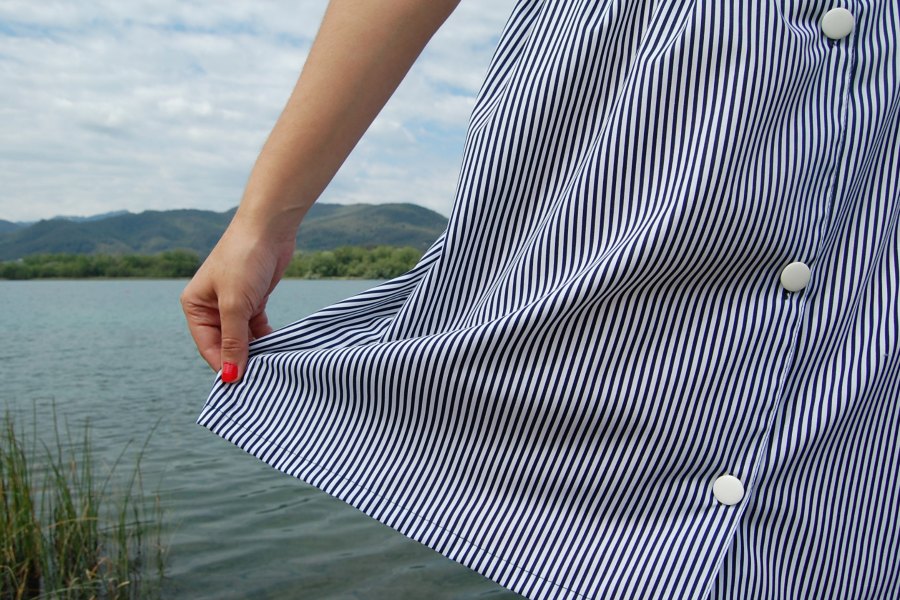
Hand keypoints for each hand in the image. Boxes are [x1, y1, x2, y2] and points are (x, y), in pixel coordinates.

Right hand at [181, 219, 295, 381]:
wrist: (269, 228)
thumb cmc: (244, 260)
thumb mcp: (235, 305)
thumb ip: (233, 341)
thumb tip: (230, 376)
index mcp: (195, 306)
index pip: (207, 346)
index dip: (223, 365)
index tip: (242, 385)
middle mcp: (210, 307)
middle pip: (225, 344)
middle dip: (241, 359)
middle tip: (260, 379)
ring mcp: (233, 303)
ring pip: (242, 337)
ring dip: (256, 351)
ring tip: (271, 368)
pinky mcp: (253, 300)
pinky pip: (257, 328)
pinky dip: (266, 338)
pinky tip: (278, 350)